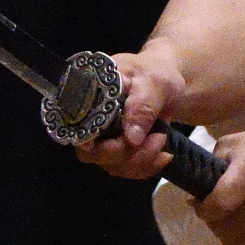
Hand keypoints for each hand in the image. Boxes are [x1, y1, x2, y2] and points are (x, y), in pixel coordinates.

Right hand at [74, 49, 186, 179]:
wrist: (168, 83)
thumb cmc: (156, 74)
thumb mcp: (153, 82)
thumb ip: (142, 106)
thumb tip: (131, 138)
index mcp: (88, 95)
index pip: (76, 124)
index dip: (88, 140)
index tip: (113, 144)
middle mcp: (90, 120)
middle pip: (93, 153)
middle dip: (126, 153)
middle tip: (157, 137)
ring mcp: (103, 139)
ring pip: (112, 166)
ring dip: (141, 160)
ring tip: (162, 138)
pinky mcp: (117, 151)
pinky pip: (127, 170)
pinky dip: (147, 167)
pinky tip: (164, 155)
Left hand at [195, 124, 244, 244]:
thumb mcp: (242, 141)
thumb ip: (216, 161)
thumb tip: (199, 187)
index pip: (216, 206)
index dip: (202, 209)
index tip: (200, 204)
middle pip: (223, 228)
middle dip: (213, 220)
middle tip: (216, 210)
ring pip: (236, 240)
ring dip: (228, 230)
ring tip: (233, 216)